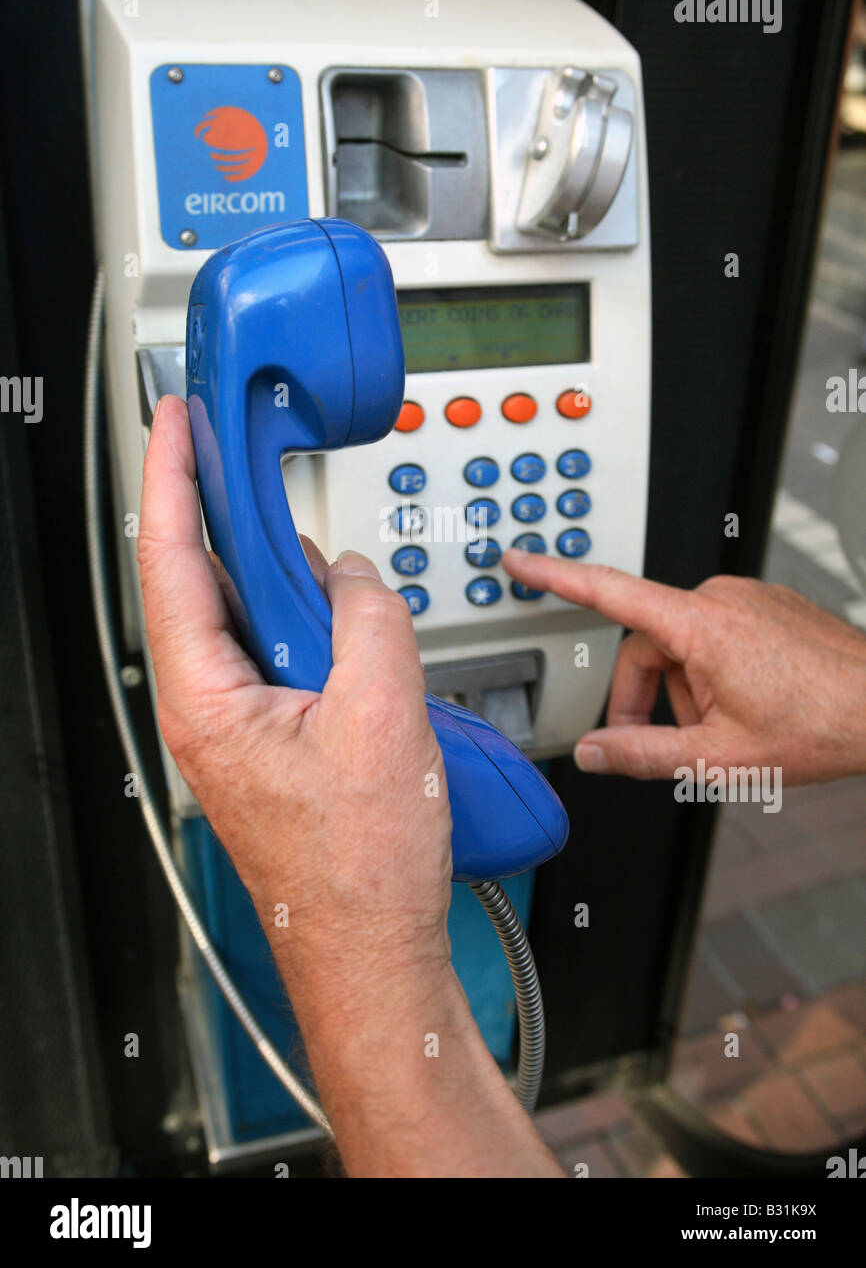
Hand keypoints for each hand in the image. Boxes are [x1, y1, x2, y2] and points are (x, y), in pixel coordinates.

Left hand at [138, 397, 562, 1176]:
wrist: (371, 944)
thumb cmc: (358, 865)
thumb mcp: (382, 714)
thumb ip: (366, 616)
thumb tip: (351, 575)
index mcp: (207, 698)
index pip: (171, 561)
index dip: (171, 479)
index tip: (175, 423)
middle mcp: (207, 709)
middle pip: (207, 583)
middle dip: (242, 527)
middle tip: (268, 477)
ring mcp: (236, 725)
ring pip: (250, 620)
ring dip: (290, 587)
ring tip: (335, 586)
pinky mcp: (269, 738)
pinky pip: (280, 658)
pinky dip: (311, 629)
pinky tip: (349, 633)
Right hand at [502, 550, 865, 785]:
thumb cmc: (821, 723)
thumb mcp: (718, 758)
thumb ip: (643, 755)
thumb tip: (595, 754)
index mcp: (699, 625)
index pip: (607, 591)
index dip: (554, 576)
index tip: (519, 560)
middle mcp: (720, 597)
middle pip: (646, 642)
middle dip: (648, 696)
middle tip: (672, 744)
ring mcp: (746, 598)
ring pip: (683, 644)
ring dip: (687, 690)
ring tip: (731, 729)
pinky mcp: (766, 605)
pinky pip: (716, 635)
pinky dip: (715, 674)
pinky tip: (750, 706)